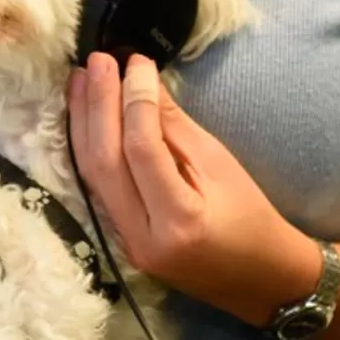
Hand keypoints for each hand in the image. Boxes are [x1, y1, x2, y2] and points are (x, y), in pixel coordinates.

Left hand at [67, 52, 320, 325]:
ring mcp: (125, 244)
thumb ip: (175, 127)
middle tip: (96, 61)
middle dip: (97, 106)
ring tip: (79, 80)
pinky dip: (88, 149)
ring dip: (83, 123)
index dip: (134, 99)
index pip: (142, 149)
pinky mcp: (119, 241)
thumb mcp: (221, 165)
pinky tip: (84, 118)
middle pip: (104, 162)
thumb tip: (141, 80)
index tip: (136, 61)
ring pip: (91, 176)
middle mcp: (143, 238)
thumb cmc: (252, 218)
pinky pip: (96, 189)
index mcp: (179, 221)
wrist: (260, 278)